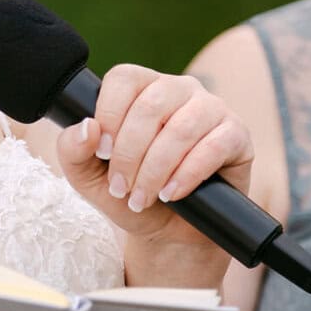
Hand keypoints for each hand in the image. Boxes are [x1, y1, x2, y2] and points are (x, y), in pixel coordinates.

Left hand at [55, 65, 253, 252]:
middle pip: (151, 105)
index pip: (124, 78)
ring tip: (143, 197)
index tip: (101, 153)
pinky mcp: (236, 135)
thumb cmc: (130, 194)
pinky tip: (171, 194)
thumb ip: (73, 150)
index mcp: (143, 88)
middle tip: (121, 188)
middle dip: (129, 153)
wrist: (169, 233)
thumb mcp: (89, 178)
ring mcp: (211, 108)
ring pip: (181, 127)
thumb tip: (88, 128)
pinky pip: (213, 146)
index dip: (109, 115)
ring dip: (155, 169)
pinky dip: (186, 175)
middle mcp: (179, 89)